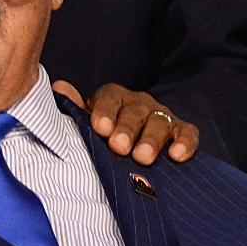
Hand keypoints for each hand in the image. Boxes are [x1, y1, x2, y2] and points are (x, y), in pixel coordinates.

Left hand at [52, 80, 198, 165]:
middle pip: (135, 111)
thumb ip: (75, 109)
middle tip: (119, 146)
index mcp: (114, 98)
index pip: (109, 98)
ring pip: (159, 122)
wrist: (134, 151)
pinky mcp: (182, 131)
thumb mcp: (90, 125)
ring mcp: (162, 116)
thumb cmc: (106, 137)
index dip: (105, 112)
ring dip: (151, 140)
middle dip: (127, 129)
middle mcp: (139, 103)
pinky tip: (177, 155)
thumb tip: (59, 87)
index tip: (99, 128)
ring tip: (142, 158)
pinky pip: (188, 133)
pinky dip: (184, 143)